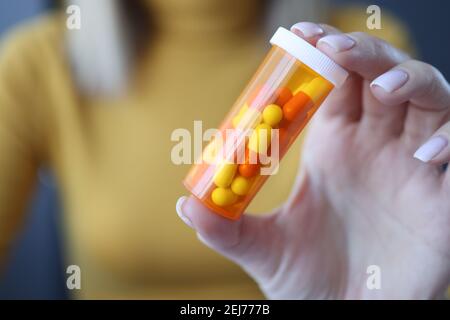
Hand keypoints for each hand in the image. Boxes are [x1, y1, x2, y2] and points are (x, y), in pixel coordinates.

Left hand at [176, 22, 449, 298]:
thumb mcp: (264, 250)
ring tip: (384, 88)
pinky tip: (423, 155)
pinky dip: (449, 142)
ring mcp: (413, 169)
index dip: (324, 55)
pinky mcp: (443, 199)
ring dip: (412, 82)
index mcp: (335, 147)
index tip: (301, 37)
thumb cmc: (310, 284)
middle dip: (365, 54)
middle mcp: (376, 148)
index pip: (336, 84)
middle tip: (334, 49)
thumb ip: (227, 228)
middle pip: (381, 77)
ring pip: (430, 100)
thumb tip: (186, 204)